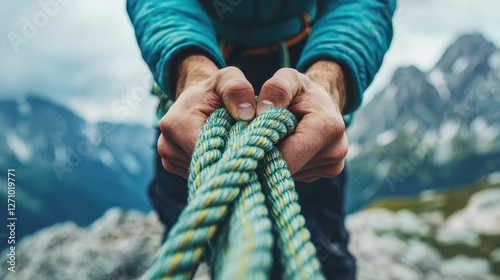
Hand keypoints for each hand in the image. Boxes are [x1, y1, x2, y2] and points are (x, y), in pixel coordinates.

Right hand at [158, 55, 255, 177]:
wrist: (198, 98)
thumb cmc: (215, 89)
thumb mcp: (228, 79)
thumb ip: (237, 89)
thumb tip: (247, 114)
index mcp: (176, 124)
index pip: (208, 152)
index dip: (231, 152)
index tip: (250, 147)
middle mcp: (166, 145)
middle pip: (205, 165)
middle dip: (227, 159)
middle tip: (245, 148)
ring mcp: (168, 158)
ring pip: (203, 172)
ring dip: (220, 163)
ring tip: (231, 146)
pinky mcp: (172, 165)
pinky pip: (199, 173)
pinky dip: (213, 166)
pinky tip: (220, 152)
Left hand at [256, 62, 347, 181]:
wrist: (323, 101)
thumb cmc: (301, 90)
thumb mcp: (288, 78)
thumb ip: (276, 89)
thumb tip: (262, 111)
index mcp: (328, 127)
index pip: (288, 156)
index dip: (263, 153)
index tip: (246, 144)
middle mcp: (336, 150)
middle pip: (288, 167)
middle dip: (268, 157)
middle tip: (256, 140)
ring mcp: (334, 165)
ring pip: (291, 173)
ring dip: (276, 161)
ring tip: (275, 140)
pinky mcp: (329, 171)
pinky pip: (298, 173)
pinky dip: (286, 163)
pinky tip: (286, 147)